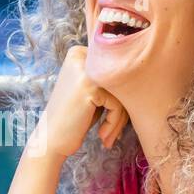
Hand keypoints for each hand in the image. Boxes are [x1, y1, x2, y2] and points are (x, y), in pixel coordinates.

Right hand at [27, 45, 127, 159]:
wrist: (50, 140)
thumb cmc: (73, 119)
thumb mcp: (88, 91)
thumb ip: (108, 79)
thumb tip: (144, 75)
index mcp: (79, 53)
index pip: (115, 70)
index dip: (119, 96)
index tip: (113, 119)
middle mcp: (80, 56)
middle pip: (120, 80)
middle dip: (122, 110)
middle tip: (113, 132)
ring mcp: (84, 70)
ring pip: (122, 92)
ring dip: (119, 119)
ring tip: (109, 136)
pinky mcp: (89, 86)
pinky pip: (117, 104)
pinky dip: (114, 123)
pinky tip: (103, 135)